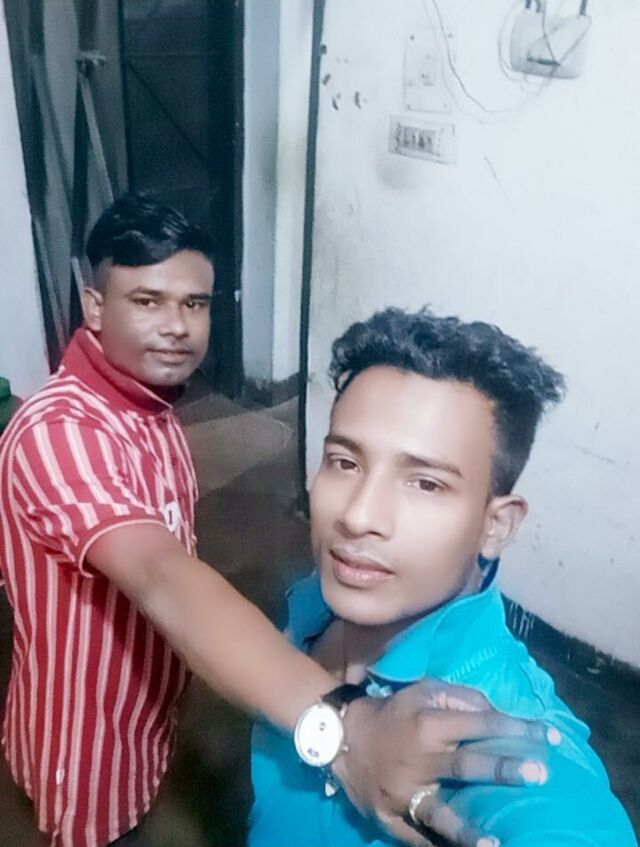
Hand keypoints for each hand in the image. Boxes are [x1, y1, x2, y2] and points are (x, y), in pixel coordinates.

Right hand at [332, 678, 556, 846]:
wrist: (342, 737)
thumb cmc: (391, 712)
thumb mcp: (421, 691)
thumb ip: (458, 697)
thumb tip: (494, 709)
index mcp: (427, 724)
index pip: (478, 724)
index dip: (515, 727)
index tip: (548, 735)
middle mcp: (419, 758)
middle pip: (466, 765)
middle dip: (503, 769)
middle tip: (540, 774)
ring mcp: (403, 791)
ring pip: (439, 811)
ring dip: (467, 828)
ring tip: (495, 843)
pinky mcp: (388, 816)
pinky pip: (414, 836)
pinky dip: (434, 846)